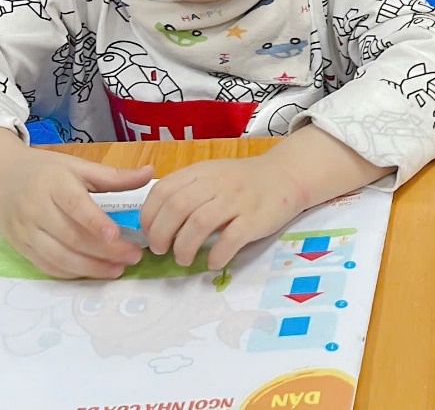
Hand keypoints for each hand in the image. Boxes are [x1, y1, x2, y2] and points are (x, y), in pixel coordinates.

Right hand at [0, 147, 152, 278]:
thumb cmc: (44, 170)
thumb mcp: (77, 166)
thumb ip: (114, 175)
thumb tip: (150, 173)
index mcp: (53, 184)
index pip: (75, 205)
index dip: (95, 222)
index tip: (117, 235)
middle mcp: (36, 209)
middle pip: (70, 236)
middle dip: (104, 251)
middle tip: (133, 256)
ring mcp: (26, 231)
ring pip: (58, 256)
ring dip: (90, 268)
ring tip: (117, 270)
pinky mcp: (20, 247)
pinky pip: (46, 266)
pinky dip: (70, 273)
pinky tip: (93, 272)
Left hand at [141, 125, 391, 269]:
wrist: (286, 176)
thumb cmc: (242, 181)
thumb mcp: (211, 175)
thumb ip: (185, 190)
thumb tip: (154, 222)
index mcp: (201, 172)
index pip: (163, 191)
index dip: (149, 216)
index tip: (149, 233)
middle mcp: (217, 183)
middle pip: (177, 208)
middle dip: (161, 235)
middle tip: (161, 250)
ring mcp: (237, 200)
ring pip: (199, 224)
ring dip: (184, 247)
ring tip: (183, 259)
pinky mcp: (255, 219)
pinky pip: (230, 239)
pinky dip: (216, 255)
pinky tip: (213, 262)